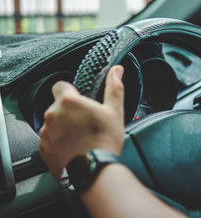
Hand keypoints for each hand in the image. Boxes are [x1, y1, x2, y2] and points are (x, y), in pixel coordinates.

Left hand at [39, 65, 124, 179]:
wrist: (94, 170)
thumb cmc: (104, 140)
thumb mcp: (115, 111)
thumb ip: (114, 87)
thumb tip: (117, 70)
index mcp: (68, 101)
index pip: (60, 85)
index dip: (70, 91)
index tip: (80, 100)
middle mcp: (52, 114)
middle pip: (58, 106)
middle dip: (69, 111)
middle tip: (86, 122)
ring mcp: (46, 132)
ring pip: (53, 123)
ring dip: (63, 126)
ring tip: (81, 137)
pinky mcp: (43, 149)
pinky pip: (49, 139)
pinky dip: (59, 142)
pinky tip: (74, 147)